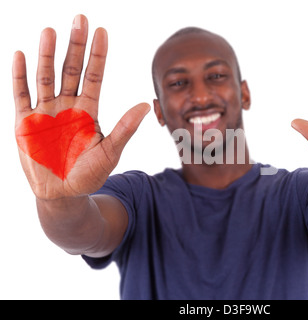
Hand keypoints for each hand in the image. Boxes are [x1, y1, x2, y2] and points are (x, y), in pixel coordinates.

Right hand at [13, 15, 149, 199]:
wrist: (63, 194)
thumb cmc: (89, 174)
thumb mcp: (110, 151)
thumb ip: (125, 128)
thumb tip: (147, 105)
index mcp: (88, 110)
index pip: (94, 76)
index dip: (98, 54)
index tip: (102, 31)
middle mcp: (68, 105)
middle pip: (71, 69)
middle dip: (75, 45)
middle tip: (80, 19)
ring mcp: (46, 111)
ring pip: (46, 76)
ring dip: (47, 54)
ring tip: (51, 30)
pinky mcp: (26, 122)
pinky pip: (22, 94)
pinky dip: (20, 76)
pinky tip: (21, 55)